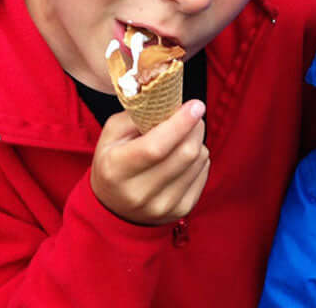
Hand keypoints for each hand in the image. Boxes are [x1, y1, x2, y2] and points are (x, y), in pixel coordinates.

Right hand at [90, 100, 209, 225]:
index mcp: (116, 170)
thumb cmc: (114, 163)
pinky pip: (204, 174)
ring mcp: (162, 206)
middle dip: (195, 128)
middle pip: (185, 154)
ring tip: (184, 138)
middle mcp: (139, 193)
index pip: (156, 147)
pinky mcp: (181, 211)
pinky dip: (200, 159)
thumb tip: (170, 104)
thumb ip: (137, 116)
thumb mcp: (112, 136)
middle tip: (193, 116)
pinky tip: (185, 157)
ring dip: (197, 142)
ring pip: (199, 162)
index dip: (180, 124)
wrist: (115, 208)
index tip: (195, 105)